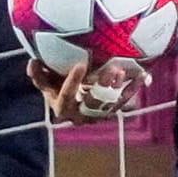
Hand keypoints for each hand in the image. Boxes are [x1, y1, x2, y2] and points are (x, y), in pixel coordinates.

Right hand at [28, 55, 144, 122]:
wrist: (74, 107)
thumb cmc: (56, 90)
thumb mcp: (46, 85)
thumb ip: (39, 76)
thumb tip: (33, 62)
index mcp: (63, 108)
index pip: (66, 97)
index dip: (72, 82)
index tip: (80, 65)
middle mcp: (81, 115)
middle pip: (94, 101)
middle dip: (103, 84)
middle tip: (112, 68)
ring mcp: (98, 114)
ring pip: (111, 101)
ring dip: (120, 86)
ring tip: (126, 70)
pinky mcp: (112, 110)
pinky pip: (124, 100)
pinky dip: (133, 88)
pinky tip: (144, 75)